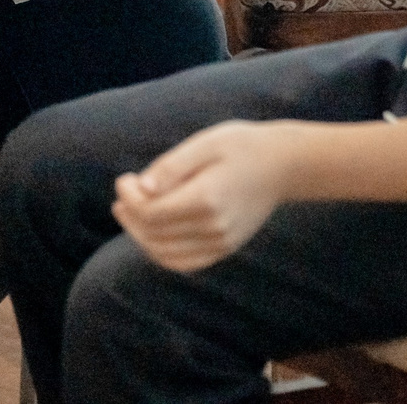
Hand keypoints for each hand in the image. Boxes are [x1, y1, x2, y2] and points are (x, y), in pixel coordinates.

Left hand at [111, 121, 298, 272]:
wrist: (283, 165)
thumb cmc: (242, 147)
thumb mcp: (205, 143)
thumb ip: (172, 167)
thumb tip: (141, 188)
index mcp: (207, 199)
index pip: (152, 213)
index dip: (129, 199)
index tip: (125, 179)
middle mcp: (214, 228)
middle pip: (154, 235)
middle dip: (130, 216)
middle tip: (123, 194)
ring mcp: (221, 243)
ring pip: (165, 254)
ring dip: (141, 237)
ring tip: (129, 213)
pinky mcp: (225, 248)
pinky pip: (184, 263)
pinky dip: (161, 252)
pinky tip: (152, 233)